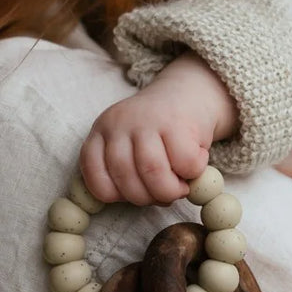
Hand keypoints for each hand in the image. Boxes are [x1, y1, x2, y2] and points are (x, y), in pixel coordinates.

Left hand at [80, 53, 236, 206]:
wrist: (189, 92)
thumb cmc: (159, 131)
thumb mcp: (131, 145)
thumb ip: (126, 171)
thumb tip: (142, 199)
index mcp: (101, 131)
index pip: (95, 177)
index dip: (117, 196)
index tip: (135, 194)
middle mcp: (119, 123)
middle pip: (125, 179)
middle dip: (149, 198)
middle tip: (165, 194)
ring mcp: (147, 120)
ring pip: (153, 173)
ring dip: (171, 190)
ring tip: (181, 186)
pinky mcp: (177, 122)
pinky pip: (184, 163)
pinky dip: (193, 172)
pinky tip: (195, 162)